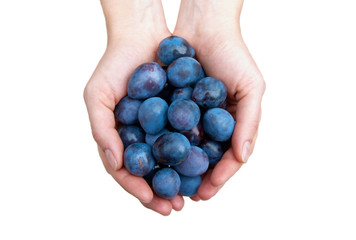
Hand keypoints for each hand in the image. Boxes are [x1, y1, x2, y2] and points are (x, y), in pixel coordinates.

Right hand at [84, 0, 182, 214]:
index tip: (153, 201)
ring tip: (193, 194)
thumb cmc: (114, 65)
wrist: (142, 35)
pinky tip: (204, 165)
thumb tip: (116, 163)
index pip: (127, 172)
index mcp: (120, 139)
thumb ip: (102, 130)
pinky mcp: (180, 115)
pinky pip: (188, 138)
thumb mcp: (97, 96)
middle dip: (162, 192)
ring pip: (171, 160)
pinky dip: (194, 153)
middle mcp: (141, 137)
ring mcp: (160, 127)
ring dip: (181, 179)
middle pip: (151, 172)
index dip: (138, 189)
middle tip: (175, 207)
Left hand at [174, 0, 265, 200]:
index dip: (219, 177)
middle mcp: (211, 124)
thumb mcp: (251, 87)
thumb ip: (250, 122)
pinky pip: (165, 130)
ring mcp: (191, 117)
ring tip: (168, 186)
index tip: (207, 192)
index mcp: (232, 124)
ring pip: (183, 150)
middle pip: (203, 159)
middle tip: (185, 198)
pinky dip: (161, 145)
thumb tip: (243, 157)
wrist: (204, 26)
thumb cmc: (234, 54)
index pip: (227, 159)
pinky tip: (153, 159)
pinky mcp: (171, 106)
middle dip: (195, 180)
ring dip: (177, 169)